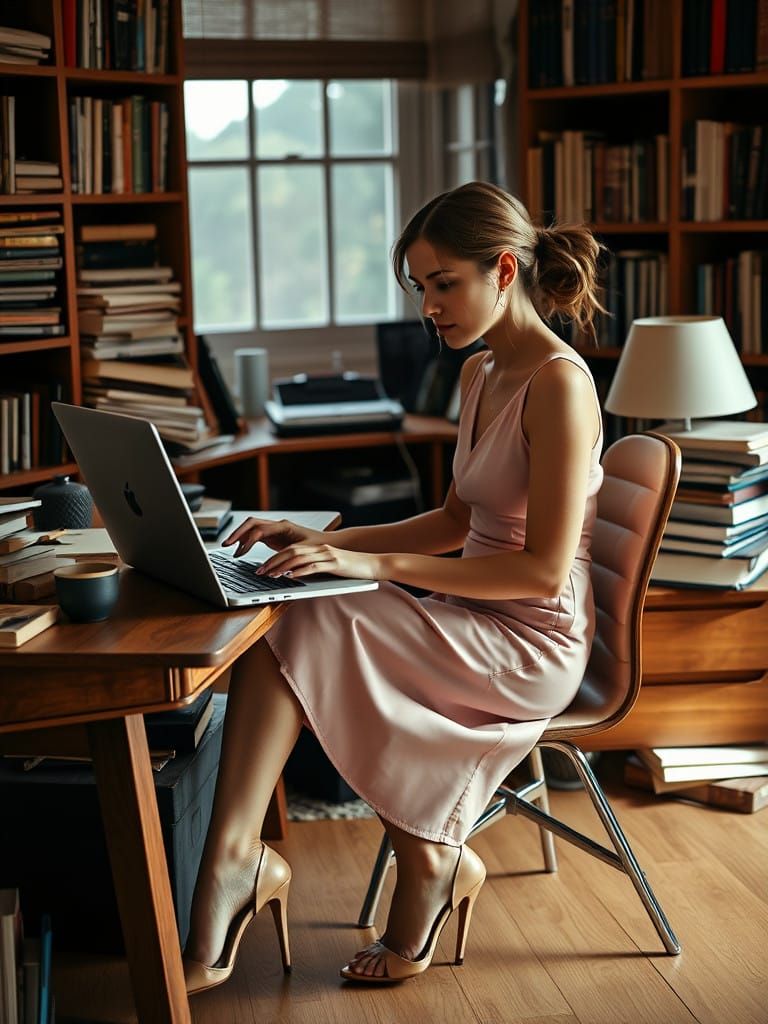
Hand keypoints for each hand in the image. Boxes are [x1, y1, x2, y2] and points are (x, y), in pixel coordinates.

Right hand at [222, 517, 325, 557]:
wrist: (327, 544)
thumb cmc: (317, 548)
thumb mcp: (302, 554)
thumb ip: (286, 560)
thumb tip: (271, 570)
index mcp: (284, 526)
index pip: (259, 530)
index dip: (247, 541)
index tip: (239, 553)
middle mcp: (278, 525)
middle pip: (251, 523)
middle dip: (237, 533)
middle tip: (225, 544)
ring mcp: (275, 530)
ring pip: (252, 527)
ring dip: (240, 536)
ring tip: (230, 548)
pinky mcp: (274, 536)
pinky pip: (256, 535)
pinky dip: (246, 541)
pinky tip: (241, 551)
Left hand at [257, 542, 381, 581]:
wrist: (374, 565)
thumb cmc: (352, 568)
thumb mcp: (329, 565)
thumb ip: (313, 567)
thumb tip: (294, 574)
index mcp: (317, 548)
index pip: (290, 549)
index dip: (274, 557)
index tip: (262, 567)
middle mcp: (320, 548)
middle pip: (291, 551)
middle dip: (273, 562)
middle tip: (260, 572)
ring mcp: (328, 555)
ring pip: (299, 558)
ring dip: (283, 567)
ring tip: (271, 575)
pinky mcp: (335, 563)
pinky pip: (314, 566)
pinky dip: (301, 571)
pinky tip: (292, 576)